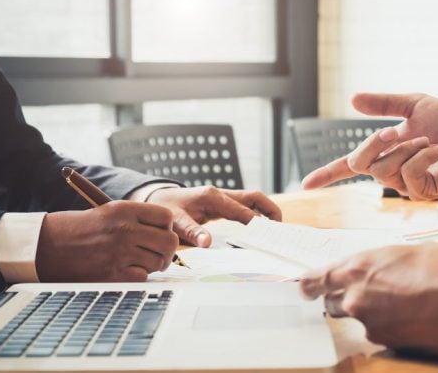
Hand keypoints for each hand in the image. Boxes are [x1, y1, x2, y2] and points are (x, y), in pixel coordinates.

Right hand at [36, 201, 178, 281]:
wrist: (46, 245)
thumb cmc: (79, 229)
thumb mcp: (109, 212)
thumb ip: (138, 220)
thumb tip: (168, 234)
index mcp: (125, 209)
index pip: (166, 218)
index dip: (166, 228)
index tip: (159, 234)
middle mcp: (125, 229)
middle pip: (170, 242)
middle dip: (167, 251)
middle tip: (157, 254)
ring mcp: (120, 252)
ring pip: (158, 262)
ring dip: (152, 265)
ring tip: (137, 261)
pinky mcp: (113, 274)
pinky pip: (143, 277)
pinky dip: (137, 276)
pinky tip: (124, 270)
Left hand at [146, 186, 282, 246]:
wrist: (157, 199)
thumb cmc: (166, 209)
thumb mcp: (176, 222)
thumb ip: (192, 232)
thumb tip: (208, 243)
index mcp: (213, 197)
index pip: (242, 210)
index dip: (257, 222)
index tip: (268, 234)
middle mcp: (221, 194)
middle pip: (254, 197)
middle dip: (270, 210)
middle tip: (280, 229)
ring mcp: (224, 197)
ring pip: (253, 200)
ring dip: (266, 212)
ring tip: (276, 230)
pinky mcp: (223, 203)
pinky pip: (245, 206)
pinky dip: (257, 215)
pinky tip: (261, 228)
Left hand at [300, 243, 437, 355]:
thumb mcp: (402, 252)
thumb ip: (377, 264)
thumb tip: (373, 271)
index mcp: (356, 267)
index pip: (314, 280)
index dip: (309, 286)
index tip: (306, 289)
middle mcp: (355, 297)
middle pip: (333, 304)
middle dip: (345, 299)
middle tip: (372, 293)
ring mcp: (368, 322)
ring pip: (359, 319)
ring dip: (372, 313)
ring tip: (402, 304)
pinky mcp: (384, 342)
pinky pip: (378, 333)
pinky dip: (389, 326)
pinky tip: (411, 317)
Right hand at [301, 93, 437, 199]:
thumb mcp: (413, 105)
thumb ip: (383, 104)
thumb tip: (353, 99)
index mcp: (384, 152)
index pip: (348, 166)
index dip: (326, 175)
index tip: (305, 185)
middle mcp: (390, 171)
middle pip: (358, 164)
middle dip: (372, 143)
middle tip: (394, 132)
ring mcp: (405, 185)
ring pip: (384, 168)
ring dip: (407, 148)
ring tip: (428, 141)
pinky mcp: (421, 192)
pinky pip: (407, 175)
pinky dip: (423, 157)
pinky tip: (437, 152)